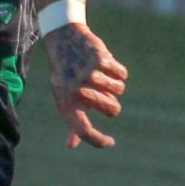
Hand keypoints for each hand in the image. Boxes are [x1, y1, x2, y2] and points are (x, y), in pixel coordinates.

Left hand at [42, 23, 126, 150]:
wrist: (64, 40)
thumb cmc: (65, 75)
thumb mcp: (63, 97)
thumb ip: (71, 121)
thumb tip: (71, 145)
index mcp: (67, 102)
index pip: (83, 129)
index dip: (97, 140)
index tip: (110, 142)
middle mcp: (76, 91)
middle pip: (112, 108)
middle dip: (112, 103)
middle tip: (102, 93)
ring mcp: (89, 75)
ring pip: (119, 90)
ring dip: (114, 84)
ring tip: (100, 75)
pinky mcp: (100, 60)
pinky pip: (121, 74)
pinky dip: (118, 71)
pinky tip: (106, 64)